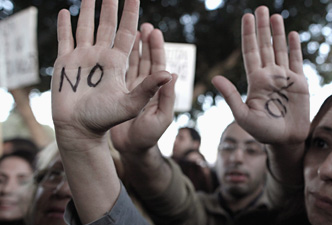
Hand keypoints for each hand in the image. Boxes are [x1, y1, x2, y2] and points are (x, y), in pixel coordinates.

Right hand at [51, 0, 171, 142]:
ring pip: (86, 28)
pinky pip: (65, 40)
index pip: (129, 34)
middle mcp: (102, 58)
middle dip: (111, 7)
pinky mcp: (64, 64)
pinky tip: (64, 13)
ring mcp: (83, 59)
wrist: (79, 131)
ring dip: (87, 11)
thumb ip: (149, 89)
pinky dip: (64, 27)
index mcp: (119, 64)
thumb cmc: (107, 121)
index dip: (132, 17)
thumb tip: (170, 73)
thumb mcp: (133, 106)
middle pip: (109, 26)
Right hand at [110, 23, 176, 153]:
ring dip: (129, 45)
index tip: (154, 31)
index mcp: (156, 89)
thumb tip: (172, 74)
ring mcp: (127, 87)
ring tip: (127, 28)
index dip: (156, 47)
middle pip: (144, 57)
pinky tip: (109, 45)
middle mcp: (143, 85)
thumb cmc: (147, 137)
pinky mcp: (113, 91)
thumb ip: (168, 97)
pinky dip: (114, 57)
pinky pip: (114, 70)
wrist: (128, 149)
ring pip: (129, 60)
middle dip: (143, 40)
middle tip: (141, 22)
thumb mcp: (161, 117)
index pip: (158, 64)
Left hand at [212, 6, 309, 145]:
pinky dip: (294, 48)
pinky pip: (296, 61)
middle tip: (260, 8)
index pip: (250, 52)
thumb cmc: (262, 132)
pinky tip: (292, 34)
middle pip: (264, 46)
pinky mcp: (299, 83)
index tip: (246, 17)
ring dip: (277, 33)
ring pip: (280, 50)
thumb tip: (214, 77)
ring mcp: (285, 78)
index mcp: (255, 80)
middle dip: (262, 28)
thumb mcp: (243, 115)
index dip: (248, 34)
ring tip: (274, 16)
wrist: (285, 141)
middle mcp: (269, 75)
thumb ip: (230, 96)